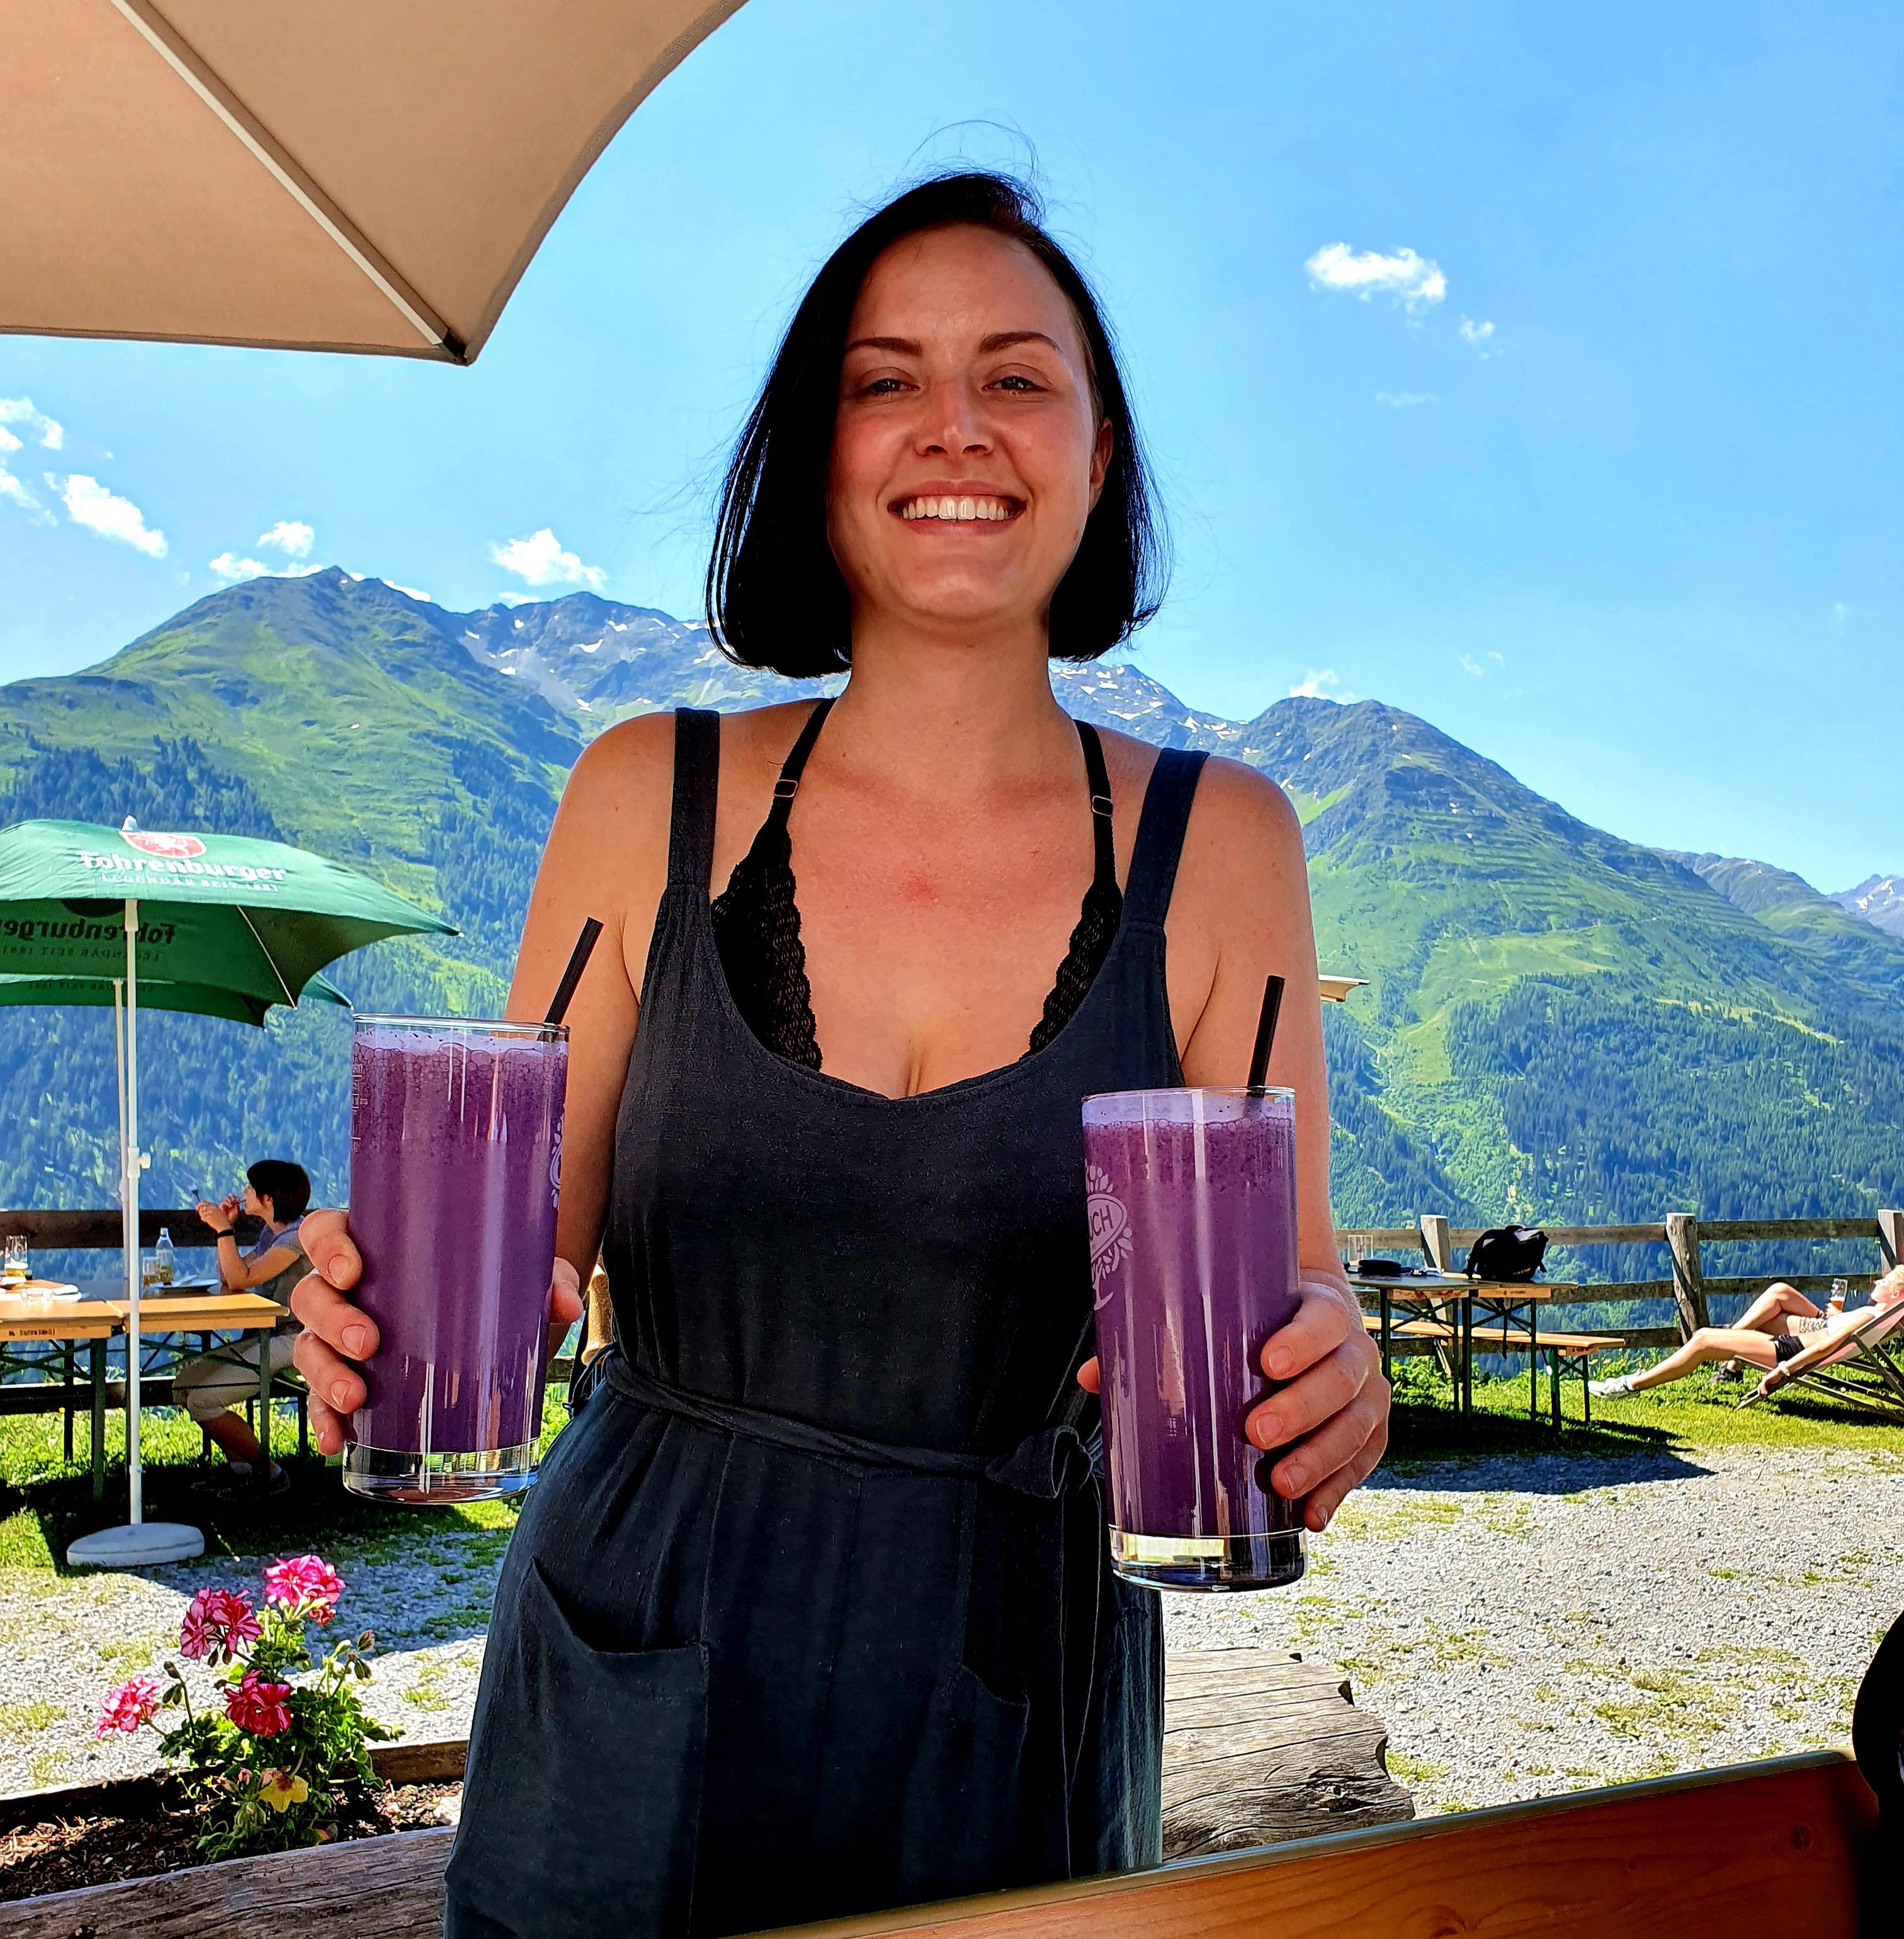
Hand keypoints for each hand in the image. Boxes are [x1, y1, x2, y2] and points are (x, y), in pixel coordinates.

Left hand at [194, 1199, 232, 1234]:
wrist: (223, 1225)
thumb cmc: (220, 1220)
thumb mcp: (217, 1211)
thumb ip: (210, 1209)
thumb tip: (202, 1208)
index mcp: (214, 1205)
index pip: (204, 1202)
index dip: (199, 1204)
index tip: (197, 1208)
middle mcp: (212, 1207)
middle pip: (201, 1206)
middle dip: (199, 1208)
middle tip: (198, 1210)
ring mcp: (210, 1211)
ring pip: (201, 1212)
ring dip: (202, 1215)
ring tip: (206, 1219)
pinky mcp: (209, 1216)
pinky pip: (202, 1216)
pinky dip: (203, 1219)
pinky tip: (206, 1221)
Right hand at [221, 1195, 241, 1225]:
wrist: (227, 1222)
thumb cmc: (232, 1218)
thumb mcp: (236, 1211)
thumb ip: (237, 1205)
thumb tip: (237, 1200)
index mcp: (234, 1204)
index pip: (235, 1197)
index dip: (236, 1197)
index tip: (238, 1200)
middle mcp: (229, 1203)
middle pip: (230, 1196)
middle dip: (232, 1197)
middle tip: (234, 1200)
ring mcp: (225, 1204)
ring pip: (227, 1198)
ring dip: (230, 1200)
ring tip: (232, 1204)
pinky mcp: (221, 1206)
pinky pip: (224, 1202)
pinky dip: (227, 1203)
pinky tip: (229, 1206)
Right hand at [291, 1212, 586, 1456]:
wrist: (491, 1326)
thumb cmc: (490, 1284)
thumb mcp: (519, 1275)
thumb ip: (546, 1279)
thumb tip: (565, 1303)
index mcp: (376, 1246)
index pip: (324, 1232)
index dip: (326, 1246)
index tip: (353, 1269)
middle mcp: (347, 1291)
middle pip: (312, 1295)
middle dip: (332, 1321)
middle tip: (370, 1343)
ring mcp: (339, 1338)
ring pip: (309, 1349)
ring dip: (325, 1375)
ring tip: (355, 1399)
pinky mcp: (347, 1382)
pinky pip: (319, 1401)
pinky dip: (323, 1421)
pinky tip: (339, 1441)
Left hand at [1077, 1277, 1389, 1532]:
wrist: (1309, 1306)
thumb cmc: (1257, 1314)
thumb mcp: (1224, 1311)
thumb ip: (1163, 1337)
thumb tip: (1093, 1377)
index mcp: (1322, 1307)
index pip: (1324, 1318)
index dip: (1303, 1340)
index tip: (1267, 1362)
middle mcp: (1354, 1349)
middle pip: (1343, 1377)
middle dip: (1303, 1408)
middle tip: (1256, 1431)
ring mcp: (1367, 1391)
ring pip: (1359, 1424)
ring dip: (1322, 1459)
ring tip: (1281, 1484)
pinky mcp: (1367, 1430)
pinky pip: (1363, 1461)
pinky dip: (1339, 1489)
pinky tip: (1312, 1515)